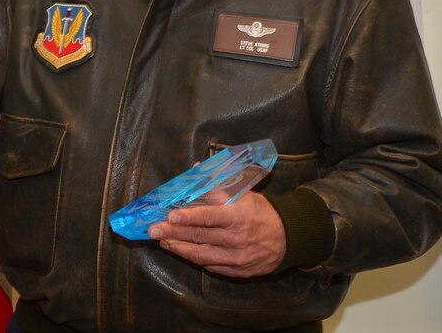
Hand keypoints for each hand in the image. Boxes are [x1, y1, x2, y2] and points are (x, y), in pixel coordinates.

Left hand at [146, 192, 285, 277]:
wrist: (289, 239)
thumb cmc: (262, 212)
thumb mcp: (244, 194)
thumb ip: (218, 186)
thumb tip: (196, 169)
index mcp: (238, 217)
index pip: (208, 217)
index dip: (187, 217)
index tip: (169, 217)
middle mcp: (236, 239)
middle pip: (198, 237)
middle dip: (172, 234)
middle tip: (152, 231)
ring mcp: (236, 258)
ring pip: (200, 255)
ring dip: (179, 248)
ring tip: (163, 242)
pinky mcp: (237, 271)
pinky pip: (211, 267)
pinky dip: (195, 258)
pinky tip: (183, 251)